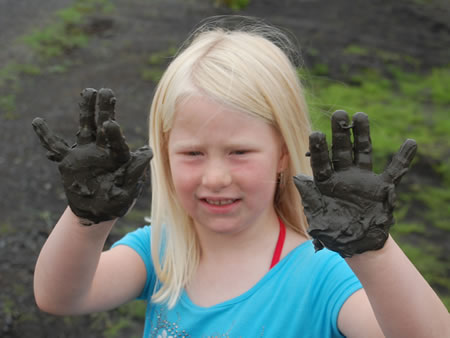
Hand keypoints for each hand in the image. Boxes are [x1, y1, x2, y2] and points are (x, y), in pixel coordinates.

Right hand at [32, 88, 152, 224]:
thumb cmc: (117, 201)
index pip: (117, 143)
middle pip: (103, 126)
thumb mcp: (128, 191)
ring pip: (85, 127)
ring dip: (86, 110)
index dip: (113, 134)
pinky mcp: (70, 160)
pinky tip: (37, 121)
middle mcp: (103, 150)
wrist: (97, 212)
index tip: (110, 123)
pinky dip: (45, 136)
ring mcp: (86, 152)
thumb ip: (135, 171)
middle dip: (104, 109)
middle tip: (105, 91)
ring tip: (88, 91)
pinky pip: (56, 146)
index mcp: (119, 157)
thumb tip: (149, 152)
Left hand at [294, 110, 416, 256]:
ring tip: (361, 115)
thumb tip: (298, 178)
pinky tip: (410, 142)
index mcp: (325, 183)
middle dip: (340, 133)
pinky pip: (395, 171)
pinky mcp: (381, 188)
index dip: (319, 149)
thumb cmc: (332, 232)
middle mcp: (343, 176)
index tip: (316, 133)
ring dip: (362, 135)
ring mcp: (362, 180)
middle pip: (341, 150)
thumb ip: (310, 198)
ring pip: (363, 152)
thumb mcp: (317, 218)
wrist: (356, 244)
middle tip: (338, 114)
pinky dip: (403, 158)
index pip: (321, 162)